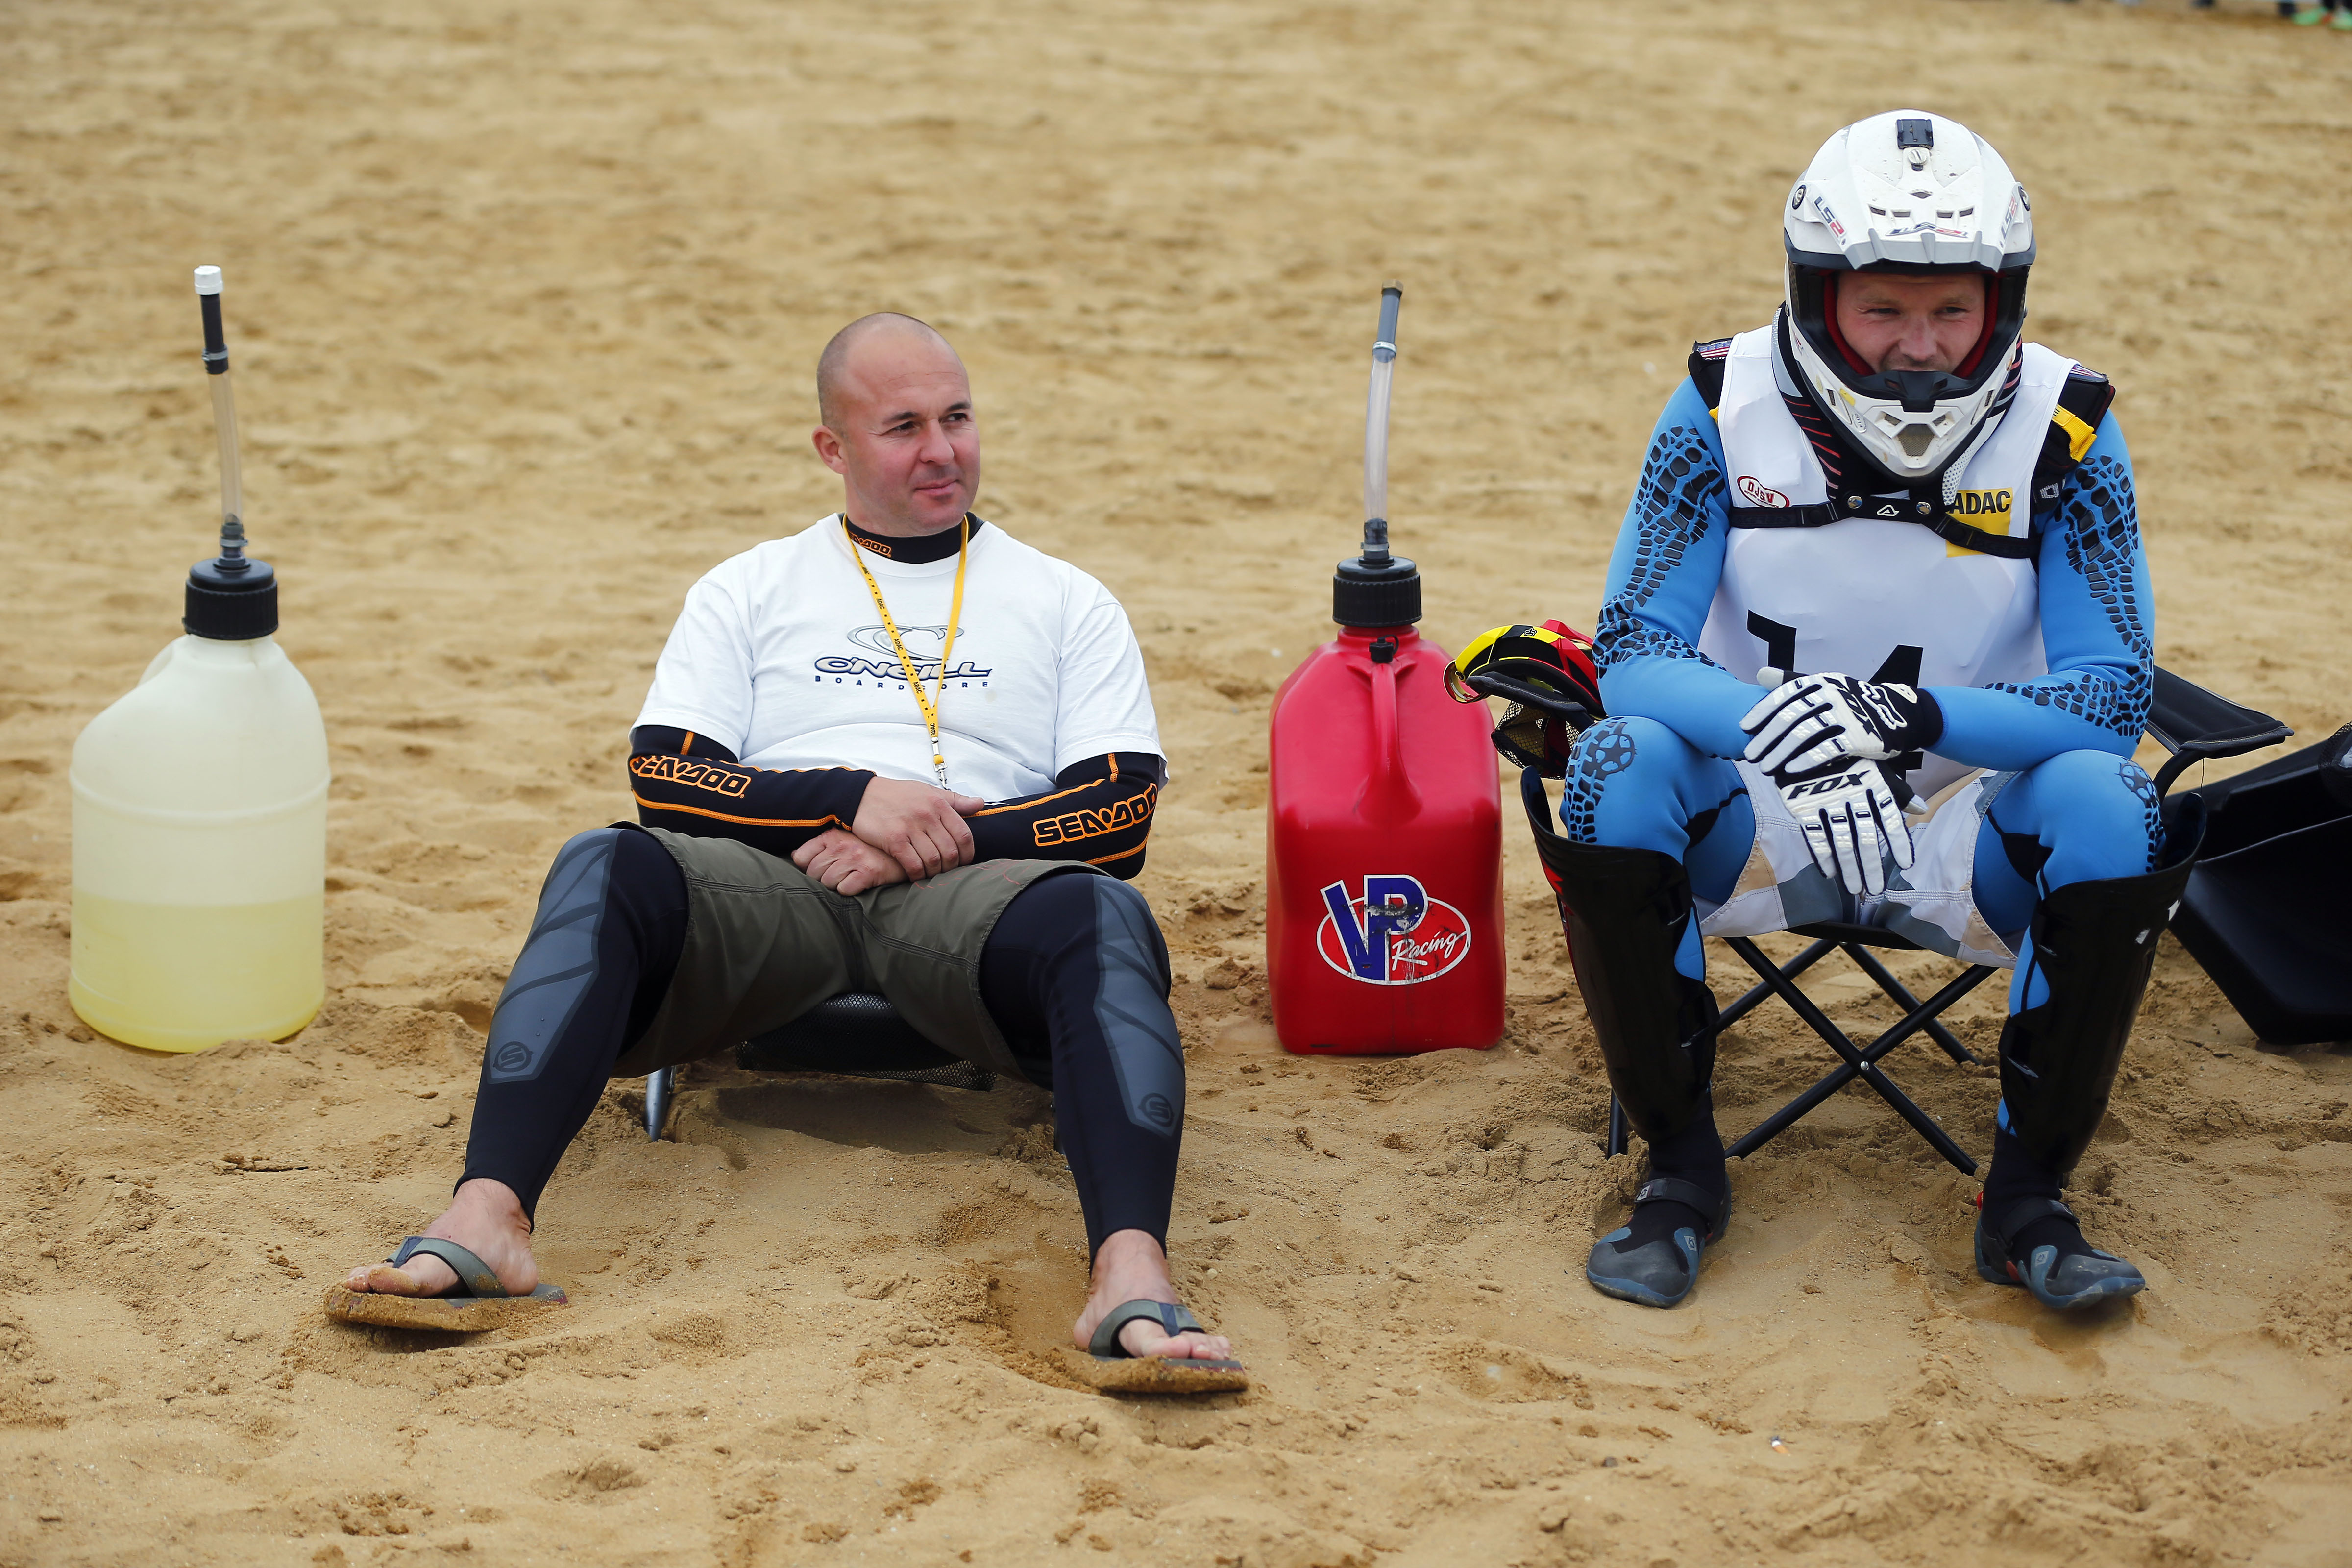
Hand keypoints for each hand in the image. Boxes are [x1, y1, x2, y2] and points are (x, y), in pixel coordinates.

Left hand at [792, 828, 909, 894]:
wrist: (904, 849)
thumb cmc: (870, 847)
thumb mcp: (843, 839)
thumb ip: (819, 846)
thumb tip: (795, 856)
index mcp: (832, 835)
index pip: (801, 856)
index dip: (807, 867)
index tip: (820, 868)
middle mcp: (841, 845)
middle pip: (813, 873)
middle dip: (823, 878)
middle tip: (839, 875)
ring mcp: (854, 858)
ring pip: (827, 883)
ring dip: (837, 885)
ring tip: (850, 878)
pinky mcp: (868, 871)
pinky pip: (845, 890)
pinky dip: (850, 890)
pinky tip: (859, 883)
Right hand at [851, 775, 985, 880]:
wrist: (861, 795)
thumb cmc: (896, 794)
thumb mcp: (928, 791)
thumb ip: (955, 800)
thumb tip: (980, 804)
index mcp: (938, 803)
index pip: (964, 834)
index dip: (968, 853)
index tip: (964, 861)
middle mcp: (927, 815)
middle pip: (951, 851)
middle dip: (952, 867)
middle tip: (947, 872)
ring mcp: (910, 827)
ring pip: (934, 860)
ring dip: (936, 873)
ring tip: (932, 875)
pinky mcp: (893, 839)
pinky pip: (913, 864)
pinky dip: (918, 875)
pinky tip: (917, 876)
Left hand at [1742, 672, 1937, 774]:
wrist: (1898, 714)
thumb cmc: (1853, 702)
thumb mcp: (1826, 686)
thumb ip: (1793, 682)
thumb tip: (1760, 674)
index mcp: (1820, 681)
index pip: (1784, 695)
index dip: (1762, 712)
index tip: (1744, 728)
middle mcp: (1831, 694)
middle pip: (1790, 717)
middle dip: (1766, 737)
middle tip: (1749, 754)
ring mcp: (1846, 714)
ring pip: (1804, 734)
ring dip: (1780, 752)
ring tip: (1764, 767)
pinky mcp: (1859, 736)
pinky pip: (1826, 749)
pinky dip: (1806, 760)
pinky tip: (1790, 771)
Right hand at [1772, 760, 1913, 896]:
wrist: (1805, 737)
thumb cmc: (1847, 755)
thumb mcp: (1876, 767)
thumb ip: (1897, 792)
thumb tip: (1921, 810)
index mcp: (1873, 786)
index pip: (1890, 819)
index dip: (1898, 843)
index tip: (1905, 865)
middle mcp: (1853, 796)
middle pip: (1865, 837)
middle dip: (1871, 866)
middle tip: (1875, 889)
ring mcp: (1827, 802)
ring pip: (1841, 842)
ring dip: (1849, 868)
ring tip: (1854, 889)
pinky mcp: (1803, 806)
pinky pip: (1814, 836)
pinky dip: (1822, 856)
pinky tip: (1830, 873)